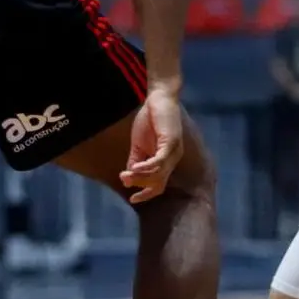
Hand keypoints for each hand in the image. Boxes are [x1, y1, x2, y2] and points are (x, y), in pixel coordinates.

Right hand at [120, 87, 183, 203]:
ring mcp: (174, 151)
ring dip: (140, 177)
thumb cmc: (150, 120)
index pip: (160, 185)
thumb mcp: (138, 145)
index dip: (147, 194)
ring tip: (125, 174)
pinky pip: (159, 161)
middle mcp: (173, 159)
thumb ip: (135, 161)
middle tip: (124, 178)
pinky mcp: (171, 143)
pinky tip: (134, 167)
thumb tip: (127, 177)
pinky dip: (146, 167)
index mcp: (166, 161)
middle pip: (158, 183)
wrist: (158, 99)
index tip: (133, 199)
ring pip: (158, 174)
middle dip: (140, 185)